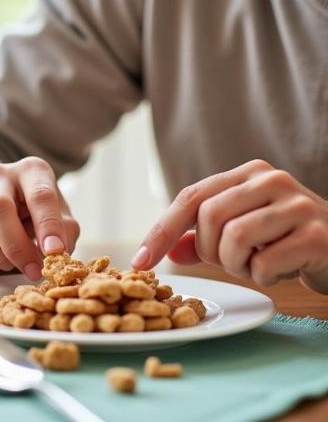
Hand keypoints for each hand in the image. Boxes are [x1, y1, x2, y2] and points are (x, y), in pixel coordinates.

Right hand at [0, 156, 78, 280]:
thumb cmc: (31, 212)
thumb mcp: (56, 215)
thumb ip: (64, 231)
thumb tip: (58, 253)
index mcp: (31, 170)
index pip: (40, 194)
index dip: (48, 225)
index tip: (54, 252)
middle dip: (16, 246)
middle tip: (32, 271)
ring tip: (10, 263)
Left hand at [131, 160, 327, 292]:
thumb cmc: (289, 240)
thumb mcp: (245, 232)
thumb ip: (204, 238)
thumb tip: (166, 250)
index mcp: (247, 173)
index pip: (190, 197)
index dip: (161, 231)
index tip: (139, 263)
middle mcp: (270, 180)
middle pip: (209, 218)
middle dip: (211, 251)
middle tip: (233, 261)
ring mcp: (296, 203)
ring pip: (235, 238)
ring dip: (238, 265)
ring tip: (259, 264)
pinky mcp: (317, 234)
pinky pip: (266, 262)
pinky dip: (265, 276)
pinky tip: (282, 270)